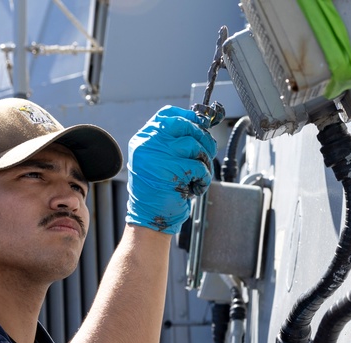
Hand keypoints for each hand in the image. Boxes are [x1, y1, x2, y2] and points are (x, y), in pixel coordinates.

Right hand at [125, 106, 216, 234]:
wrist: (148, 219)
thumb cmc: (158, 191)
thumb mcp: (159, 160)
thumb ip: (173, 143)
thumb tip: (202, 125)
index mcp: (143, 139)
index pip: (168, 115)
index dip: (189, 117)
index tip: (200, 126)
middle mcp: (148, 144)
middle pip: (184, 125)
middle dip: (202, 137)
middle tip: (207, 151)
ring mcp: (158, 156)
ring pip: (194, 144)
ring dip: (204, 160)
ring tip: (199, 174)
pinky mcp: (171, 170)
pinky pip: (199, 166)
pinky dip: (204, 178)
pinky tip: (196, 187)